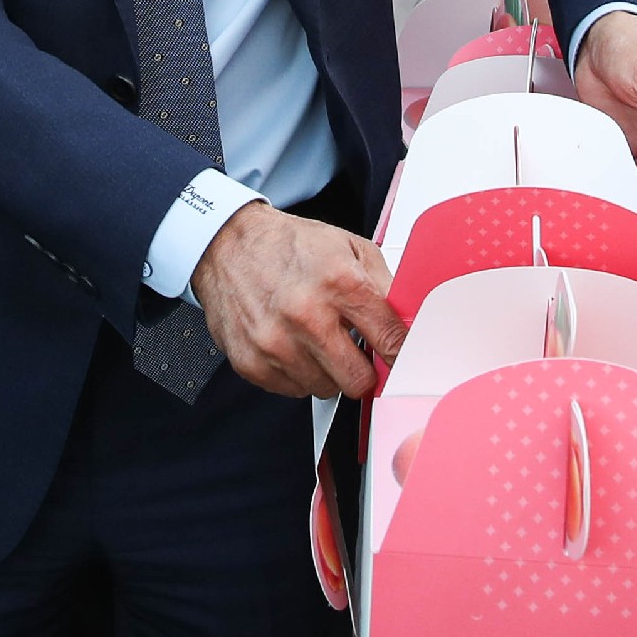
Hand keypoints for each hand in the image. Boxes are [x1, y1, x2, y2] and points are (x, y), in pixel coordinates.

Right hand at [188, 201, 406, 399]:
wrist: (226, 245)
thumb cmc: (289, 246)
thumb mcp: (348, 246)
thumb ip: (384, 286)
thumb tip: (409, 324)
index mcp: (339, 282)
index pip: (390, 341)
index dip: (400, 353)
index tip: (399, 357)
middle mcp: (306, 316)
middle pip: (359, 381)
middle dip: (362, 368)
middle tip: (352, 347)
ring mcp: (276, 343)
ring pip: (326, 389)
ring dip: (327, 370)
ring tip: (314, 337)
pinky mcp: (252, 363)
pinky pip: (293, 391)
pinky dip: (297, 372)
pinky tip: (290, 342)